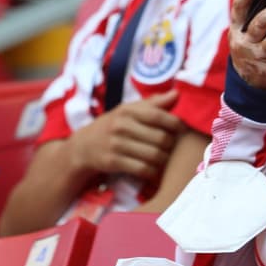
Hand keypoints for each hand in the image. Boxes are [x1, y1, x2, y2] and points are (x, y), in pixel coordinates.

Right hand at [68, 90, 188, 179]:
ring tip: (165, 159)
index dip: (175, 123)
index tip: (182, 130)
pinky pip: (142, 169)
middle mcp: (120, 126)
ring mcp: (115, 144)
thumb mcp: (129, 110)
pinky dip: (152, 172)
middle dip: (171, 145)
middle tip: (173, 148)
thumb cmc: (114, 125)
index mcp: (127, 110)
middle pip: (160, 138)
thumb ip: (153, 104)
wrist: (83, 146)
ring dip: (164, 160)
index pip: (158, 116)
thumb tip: (177, 93)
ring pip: (153, 155)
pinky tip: (153, 170)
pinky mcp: (112, 162)